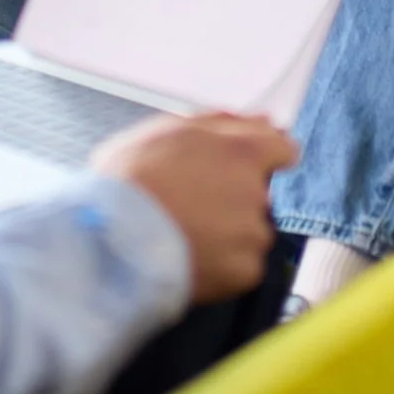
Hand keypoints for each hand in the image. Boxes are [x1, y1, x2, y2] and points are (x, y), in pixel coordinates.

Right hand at [93, 114, 300, 303]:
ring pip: (249, 231)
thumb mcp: (167, 130)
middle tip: (190, 206)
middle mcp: (255, 193)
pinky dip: (221, 265)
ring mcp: (252, 235)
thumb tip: (264, 121)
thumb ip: (222, 122)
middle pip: (258, 194)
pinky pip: (242, 266)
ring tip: (183, 235)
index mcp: (241, 153)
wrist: (111, 241)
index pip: (282, 150)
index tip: (247, 169)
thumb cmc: (130, 182)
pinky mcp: (245, 272)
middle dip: (232, 198)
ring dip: (227, 234)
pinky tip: (189, 258)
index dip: (264, 158)